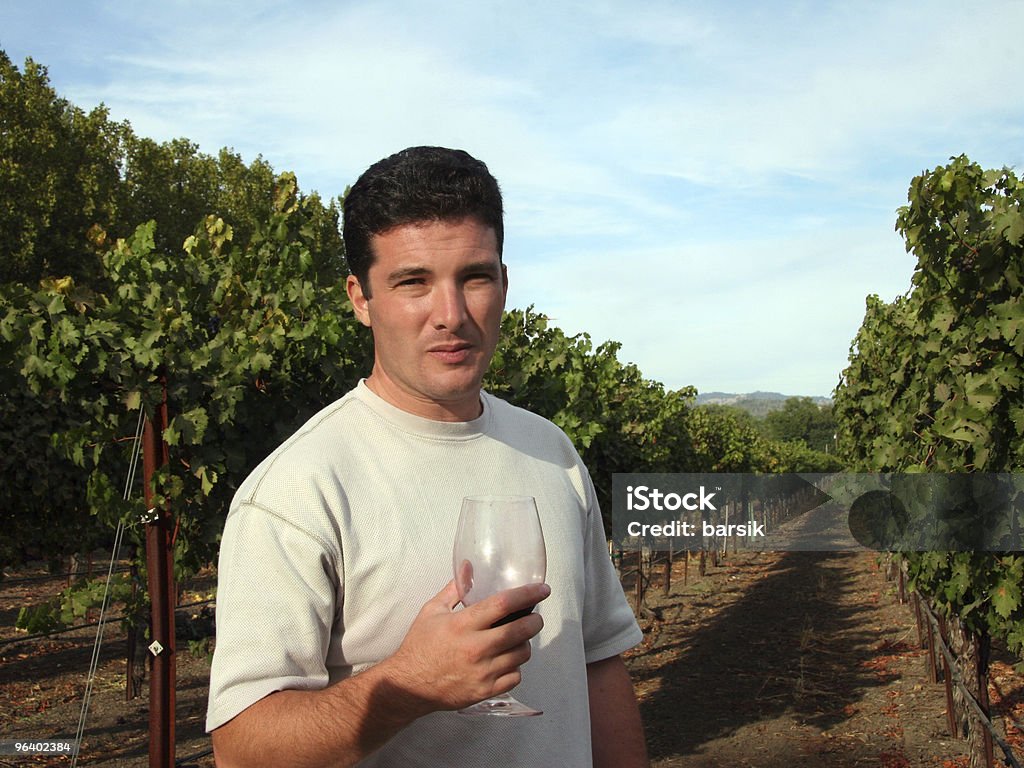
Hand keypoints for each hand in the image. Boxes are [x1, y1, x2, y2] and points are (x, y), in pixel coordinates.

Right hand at [382, 579, 549, 714]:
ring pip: (522, 654)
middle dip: (534, 620)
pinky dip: (515, 667)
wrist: (409, 685)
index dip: (528, 594)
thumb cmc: (420, 645)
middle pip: (520, 630)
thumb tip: (468, 565)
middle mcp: (476, 648)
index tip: (542, 589)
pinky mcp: (485, 691)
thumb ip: (455, 588)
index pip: (503, 604)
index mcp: (463, 625)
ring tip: (517, 639)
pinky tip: (506, 660)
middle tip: (534, 616)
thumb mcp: (432, 611)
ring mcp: (482, 672)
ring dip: (524, 643)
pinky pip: (515, 676)